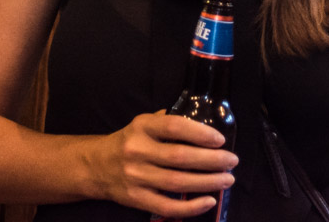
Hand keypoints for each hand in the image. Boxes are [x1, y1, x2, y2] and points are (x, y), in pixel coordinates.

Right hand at [88, 111, 237, 217]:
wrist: (96, 166)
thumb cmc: (128, 142)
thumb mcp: (142, 124)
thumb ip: (168, 121)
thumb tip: (202, 123)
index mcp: (141, 128)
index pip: (174, 127)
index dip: (199, 133)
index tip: (220, 139)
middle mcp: (137, 151)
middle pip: (180, 157)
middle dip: (211, 160)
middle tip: (232, 161)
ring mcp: (136, 177)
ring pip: (178, 182)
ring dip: (207, 182)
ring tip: (227, 179)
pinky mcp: (137, 199)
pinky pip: (168, 207)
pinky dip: (191, 207)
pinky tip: (209, 201)